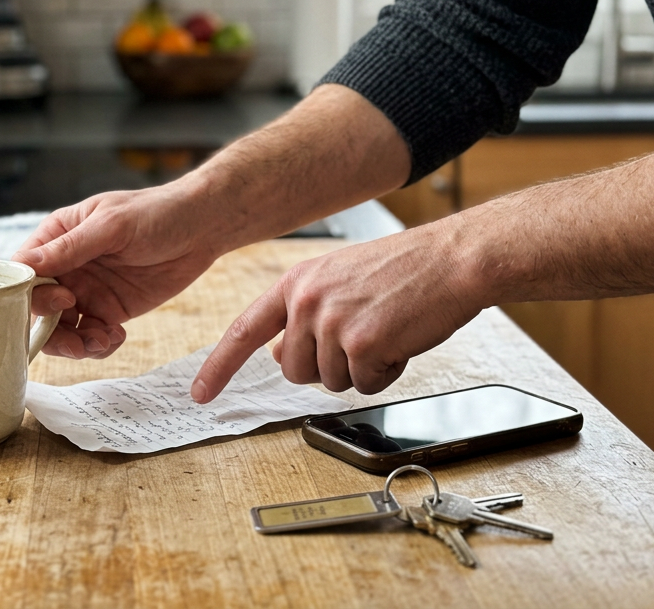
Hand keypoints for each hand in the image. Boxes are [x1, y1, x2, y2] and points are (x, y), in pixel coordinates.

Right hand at [13, 184, 223, 359]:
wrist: (202, 227)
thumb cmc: (155, 212)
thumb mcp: (112, 225)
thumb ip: (70, 248)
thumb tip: (25, 265)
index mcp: (57, 237)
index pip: (25, 272)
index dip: (33, 294)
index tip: (63, 300)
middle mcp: (66, 266)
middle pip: (38, 309)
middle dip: (53, 330)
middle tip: (78, 339)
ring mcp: (86, 290)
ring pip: (62, 329)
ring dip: (76, 343)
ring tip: (103, 340)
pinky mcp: (109, 309)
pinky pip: (91, 336)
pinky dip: (98, 345)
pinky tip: (117, 336)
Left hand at [191, 222, 482, 401]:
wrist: (452, 259)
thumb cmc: (404, 270)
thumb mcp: (338, 279)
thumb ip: (304, 313)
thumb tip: (277, 354)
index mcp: (297, 282)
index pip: (245, 329)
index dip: (220, 365)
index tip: (201, 393)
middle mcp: (307, 300)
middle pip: (293, 370)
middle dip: (327, 367)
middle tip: (361, 339)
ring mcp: (331, 321)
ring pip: (331, 381)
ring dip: (361, 369)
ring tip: (386, 331)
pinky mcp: (361, 342)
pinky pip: (365, 385)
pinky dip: (386, 373)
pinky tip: (400, 340)